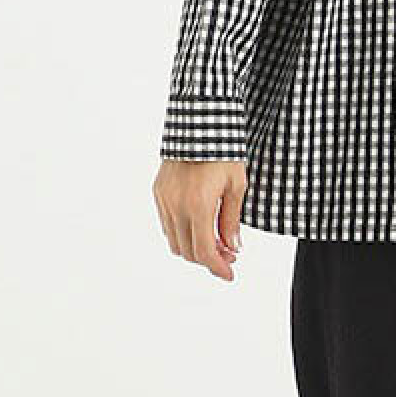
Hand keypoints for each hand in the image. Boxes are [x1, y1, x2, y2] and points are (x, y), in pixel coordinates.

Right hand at [152, 158, 246, 280]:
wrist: (201, 122)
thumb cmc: (224, 149)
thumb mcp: (237, 184)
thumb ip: (232, 219)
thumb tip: (232, 247)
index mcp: (199, 205)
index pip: (205, 252)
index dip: (218, 268)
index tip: (229, 273)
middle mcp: (177, 206)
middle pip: (188, 251)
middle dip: (209, 259)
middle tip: (228, 254)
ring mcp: (164, 199)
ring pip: (174, 241)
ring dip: (194, 247)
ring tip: (215, 239)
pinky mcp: (158, 192)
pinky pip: (167, 224)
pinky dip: (182, 232)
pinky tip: (199, 225)